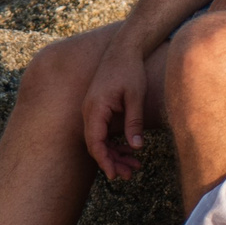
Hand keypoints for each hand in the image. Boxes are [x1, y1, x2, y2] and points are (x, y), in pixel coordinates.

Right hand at [82, 44, 152, 179]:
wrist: (124, 48)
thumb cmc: (130, 70)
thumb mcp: (136, 96)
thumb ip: (134, 121)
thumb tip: (136, 147)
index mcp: (95, 108)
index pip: (95, 141)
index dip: (104, 160)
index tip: (115, 175)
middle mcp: (89, 111)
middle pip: (96, 144)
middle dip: (111, 161)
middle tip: (129, 175)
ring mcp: (92, 110)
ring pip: (100, 139)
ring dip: (114, 153)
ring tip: (134, 167)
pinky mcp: (99, 109)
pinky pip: (103, 131)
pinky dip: (114, 142)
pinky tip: (130, 150)